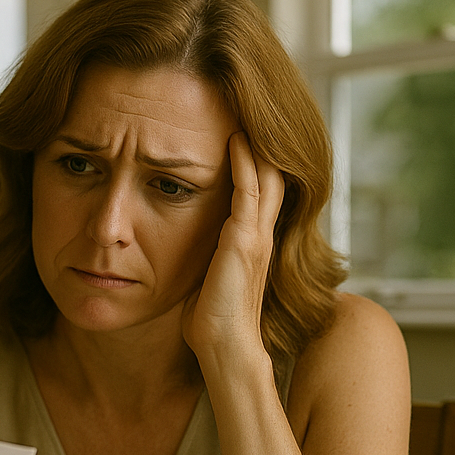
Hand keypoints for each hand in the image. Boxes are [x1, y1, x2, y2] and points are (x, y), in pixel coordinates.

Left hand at [182, 132, 285, 364]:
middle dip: (264, 141)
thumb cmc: (212, 319)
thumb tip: (181, 240)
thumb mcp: (208, 275)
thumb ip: (206, 253)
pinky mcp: (244, 240)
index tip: (242, 129)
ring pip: (266, 175)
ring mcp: (256, 235)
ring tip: (244, 110)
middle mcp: (262, 233)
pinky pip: (248, 191)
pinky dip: (244, 162)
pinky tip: (235, 139)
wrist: (224, 347)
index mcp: (254, 240)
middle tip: (251, 108)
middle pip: (273, 173)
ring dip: (256, 143)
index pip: (262, 188)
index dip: (257, 159)